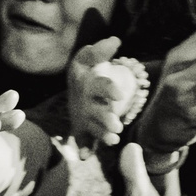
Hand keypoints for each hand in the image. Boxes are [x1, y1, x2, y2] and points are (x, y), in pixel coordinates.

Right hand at [66, 35, 149, 149]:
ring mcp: (83, 117)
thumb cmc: (86, 72)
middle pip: (96, 111)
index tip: (120, 94)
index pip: (99, 85)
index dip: (109, 89)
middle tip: (117, 124)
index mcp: (88, 83)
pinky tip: (86, 156)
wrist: (75, 89)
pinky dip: (84, 148)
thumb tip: (115, 40)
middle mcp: (85, 102)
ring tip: (113, 139)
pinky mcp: (82, 129)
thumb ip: (101, 50)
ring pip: (92, 127)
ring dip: (101, 134)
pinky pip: (83, 139)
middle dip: (105, 118)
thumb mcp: (89, 58)